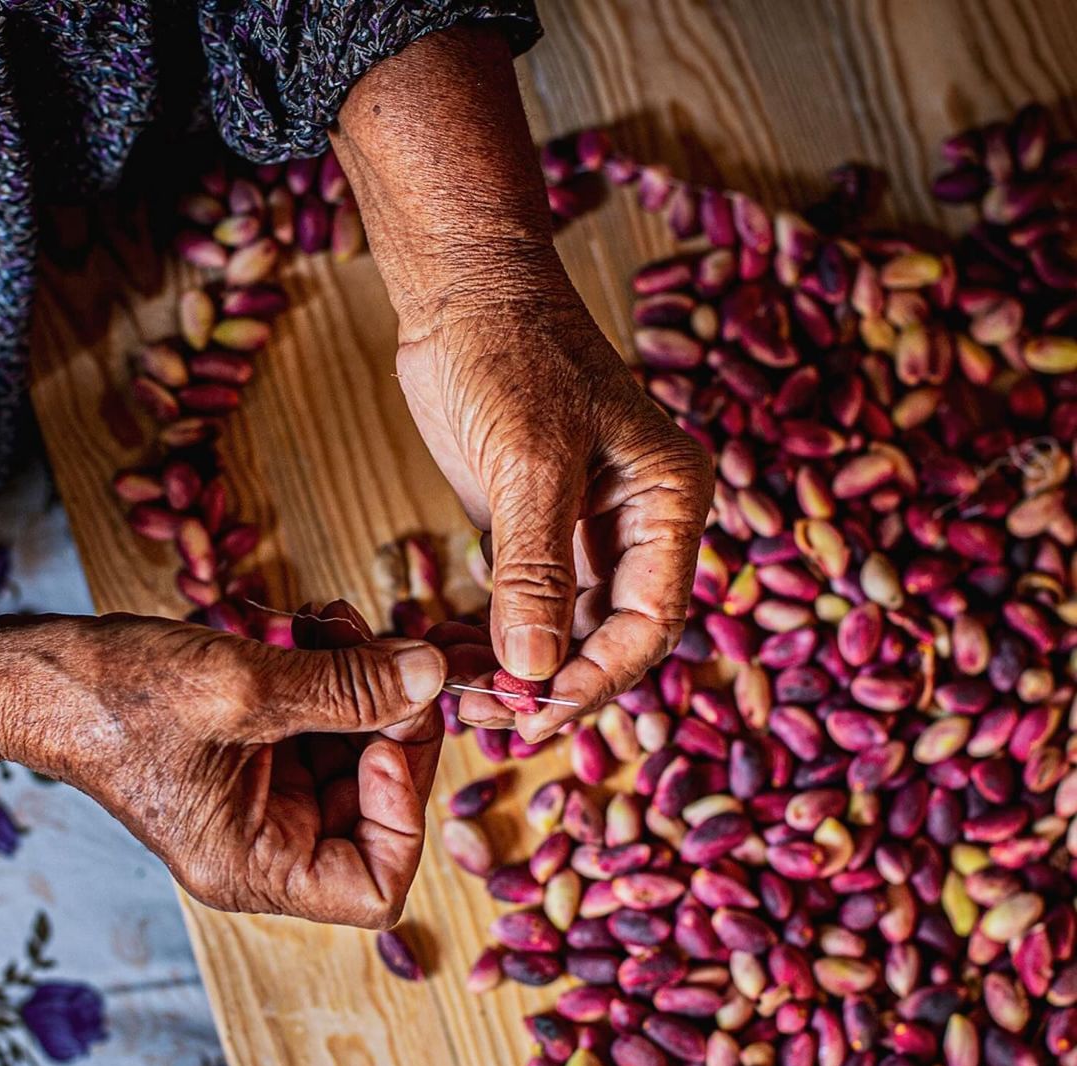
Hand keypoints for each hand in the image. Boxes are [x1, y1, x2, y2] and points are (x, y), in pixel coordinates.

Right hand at [0, 609, 445, 925]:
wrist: (51, 672)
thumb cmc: (117, 699)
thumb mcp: (243, 690)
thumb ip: (347, 688)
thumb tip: (433, 676)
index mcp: (255, 868)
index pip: (376, 887)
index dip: (404, 815)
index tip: (392, 742)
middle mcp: (269, 845)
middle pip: (378, 807)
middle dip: (393, 723)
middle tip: (394, 655)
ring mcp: (268, 799)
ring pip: (360, 754)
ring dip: (369, 684)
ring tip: (343, 624)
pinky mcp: (264, 754)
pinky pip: (328, 724)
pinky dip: (339, 674)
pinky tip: (323, 625)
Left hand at [396, 282, 712, 739]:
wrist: (461, 291)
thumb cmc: (509, 350)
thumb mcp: (529, 461)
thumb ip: (535, 570)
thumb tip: (534, 671)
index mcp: (668, 501)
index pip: (651, 619)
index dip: (600, 676)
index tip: (541, 710)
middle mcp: (640, 523)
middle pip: (612, 637)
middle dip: (558, 682)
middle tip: (496, 716)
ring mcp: (588, 530)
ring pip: (567, 631)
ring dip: (522, 671)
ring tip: (469, 699)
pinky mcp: (538, 531)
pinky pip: (528, 608)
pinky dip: (495, 640)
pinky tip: (456, 662)